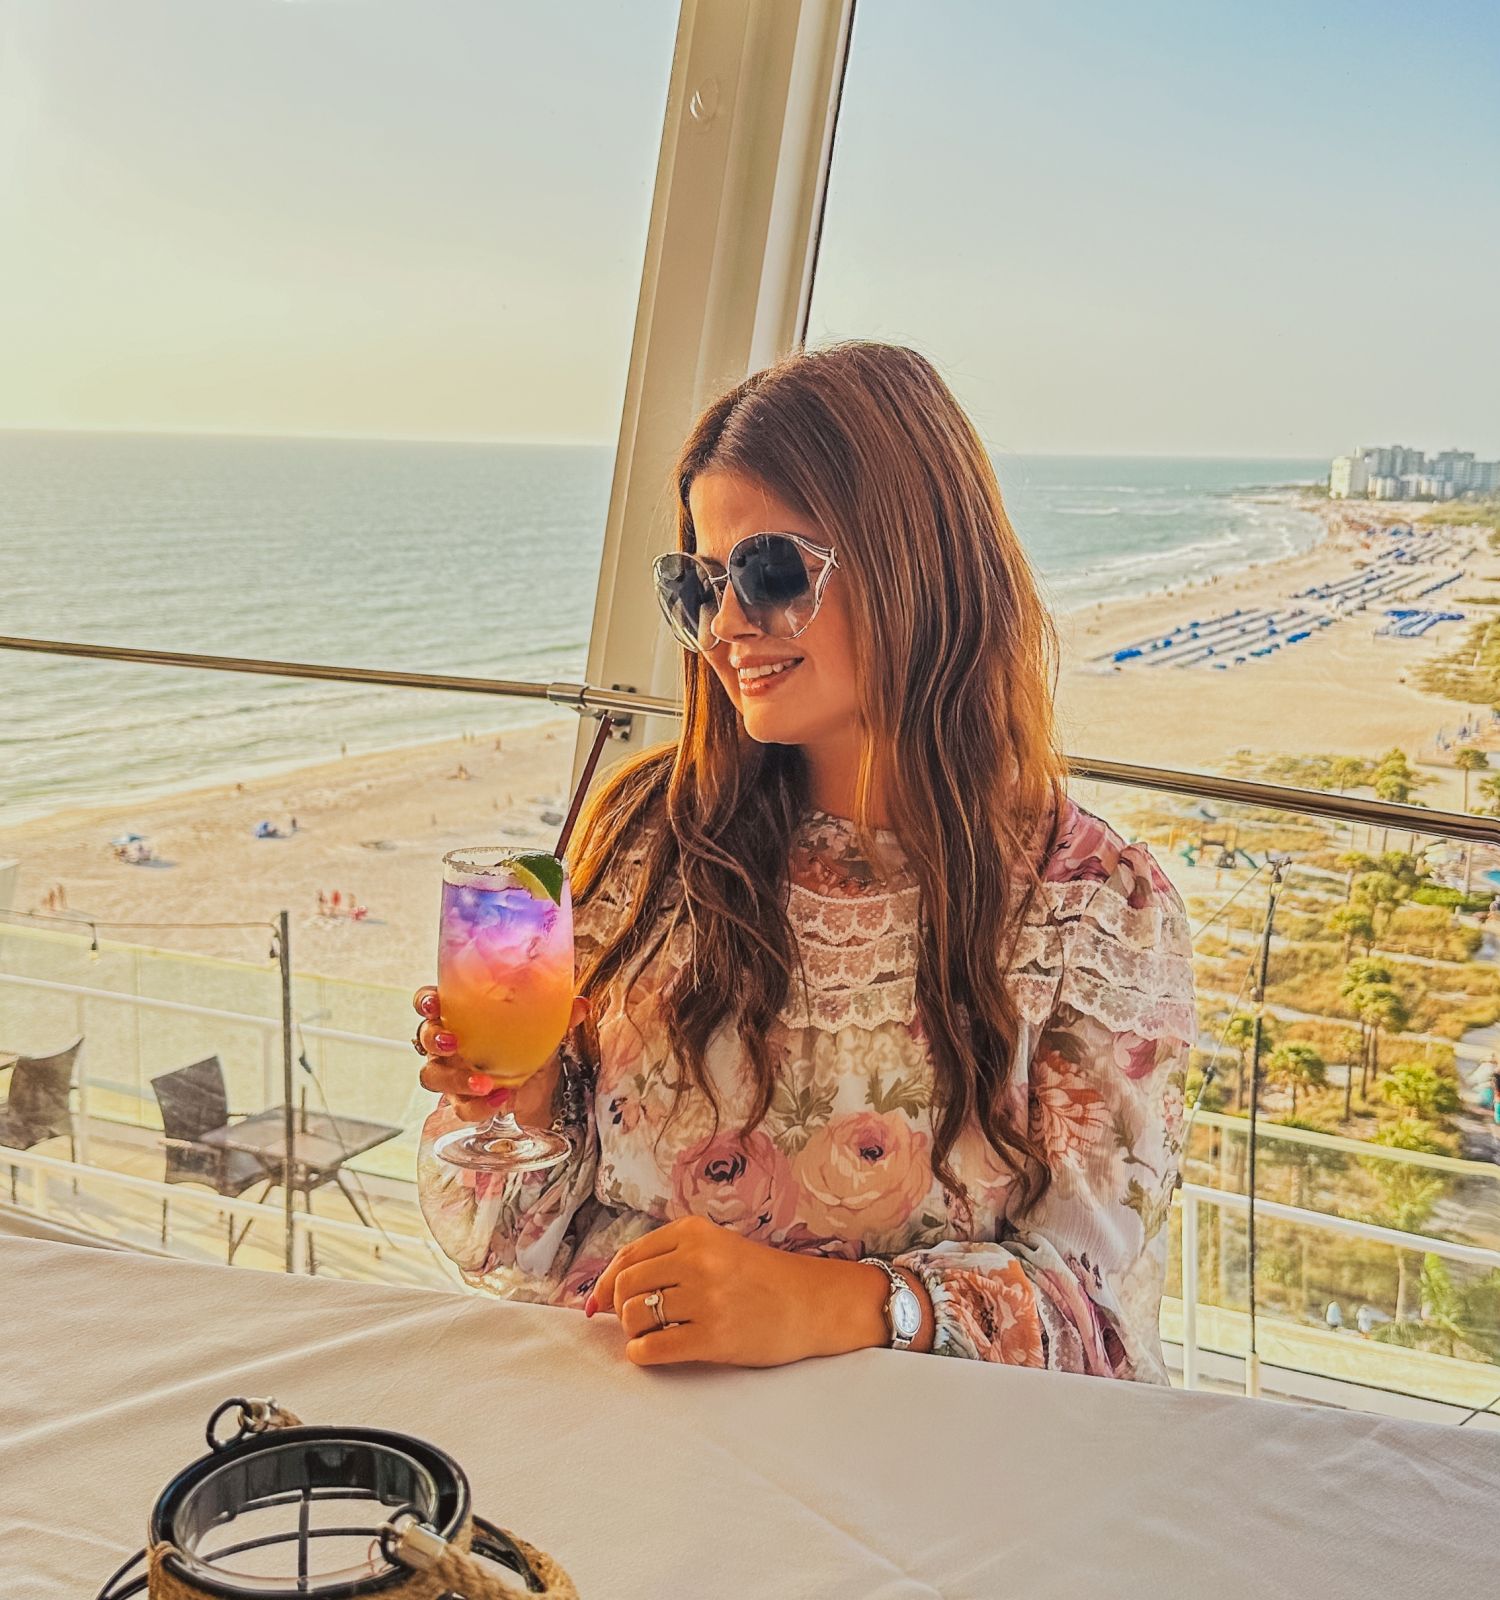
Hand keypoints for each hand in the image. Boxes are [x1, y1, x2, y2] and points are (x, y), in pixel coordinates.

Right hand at [412, 985, 588, 1125]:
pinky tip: (502, 1100)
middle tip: (453, 1043)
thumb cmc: (524, 1040)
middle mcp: (447, 1042)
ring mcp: (450, 1072)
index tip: (434, 1004)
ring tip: (482, 1082)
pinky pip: (460, 1107)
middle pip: (424, 1038)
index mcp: (458, 1014)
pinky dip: (479, 1107)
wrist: (535, 1080)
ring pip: (433, 1076)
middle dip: (434, 1040)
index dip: (425, 1001)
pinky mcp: (462, 1100)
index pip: (429, 1001)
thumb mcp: (541, 1025)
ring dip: (454, 1079)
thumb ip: (556, 1014)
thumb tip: (580, 1004)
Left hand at [584, 1215, 898, 1368]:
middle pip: (626, 1285)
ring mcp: (706, 1299)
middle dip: (619, 1308)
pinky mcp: (714, 1337)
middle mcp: (697, 1260)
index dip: (607, 1282)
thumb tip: (606, 1292)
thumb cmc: (762, 1277)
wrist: (812, 1303)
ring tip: (648, 1336)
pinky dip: (641, 1354)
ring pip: (635, 1316)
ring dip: (632, 1331)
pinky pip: (654, 1349)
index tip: (599, 1301)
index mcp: (695, 1232)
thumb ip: (669, 1257)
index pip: (629, 1256)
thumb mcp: (717, 1247)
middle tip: (632, 1321)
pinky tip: (650, 1353)